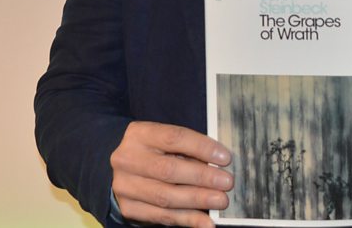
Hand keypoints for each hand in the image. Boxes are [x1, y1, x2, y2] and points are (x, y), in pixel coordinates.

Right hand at [110, 121, 233, 227]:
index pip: (174, 138)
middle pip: (168, 170)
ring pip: (165, 196)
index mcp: (140, 134)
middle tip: (226, 182)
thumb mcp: (167, 142)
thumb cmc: (155, 152)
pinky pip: (162, 216)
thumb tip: (219, 164)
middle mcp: (127, 159)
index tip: (225, 158)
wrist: (126, 168)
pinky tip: (206, 222)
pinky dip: (187, 219)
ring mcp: (124, 185)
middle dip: (202, 177)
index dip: (202, 148)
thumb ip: (188, 150)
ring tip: (220, 201)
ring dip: (197, 200)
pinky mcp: (129, 207)